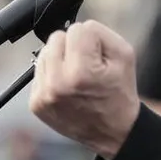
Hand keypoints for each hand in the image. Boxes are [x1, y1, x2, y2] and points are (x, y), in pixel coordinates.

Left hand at [30, 21, 140, 159]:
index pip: (77, 29)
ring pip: (44, 53)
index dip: (92, 39)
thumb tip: (76, 27)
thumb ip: (100, 32)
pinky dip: (52, 76)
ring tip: (76, 77)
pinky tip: (66, 88)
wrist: (113, 132)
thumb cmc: (119, 92)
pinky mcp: (36, 104)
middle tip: (87, 67)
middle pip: (56, 38)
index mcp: (81, 72)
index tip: (98, 57)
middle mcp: (58, 84)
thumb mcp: (124, 55)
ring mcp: (44, 95)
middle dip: (72, 47)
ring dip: (60, 60)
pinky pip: (39, 73)